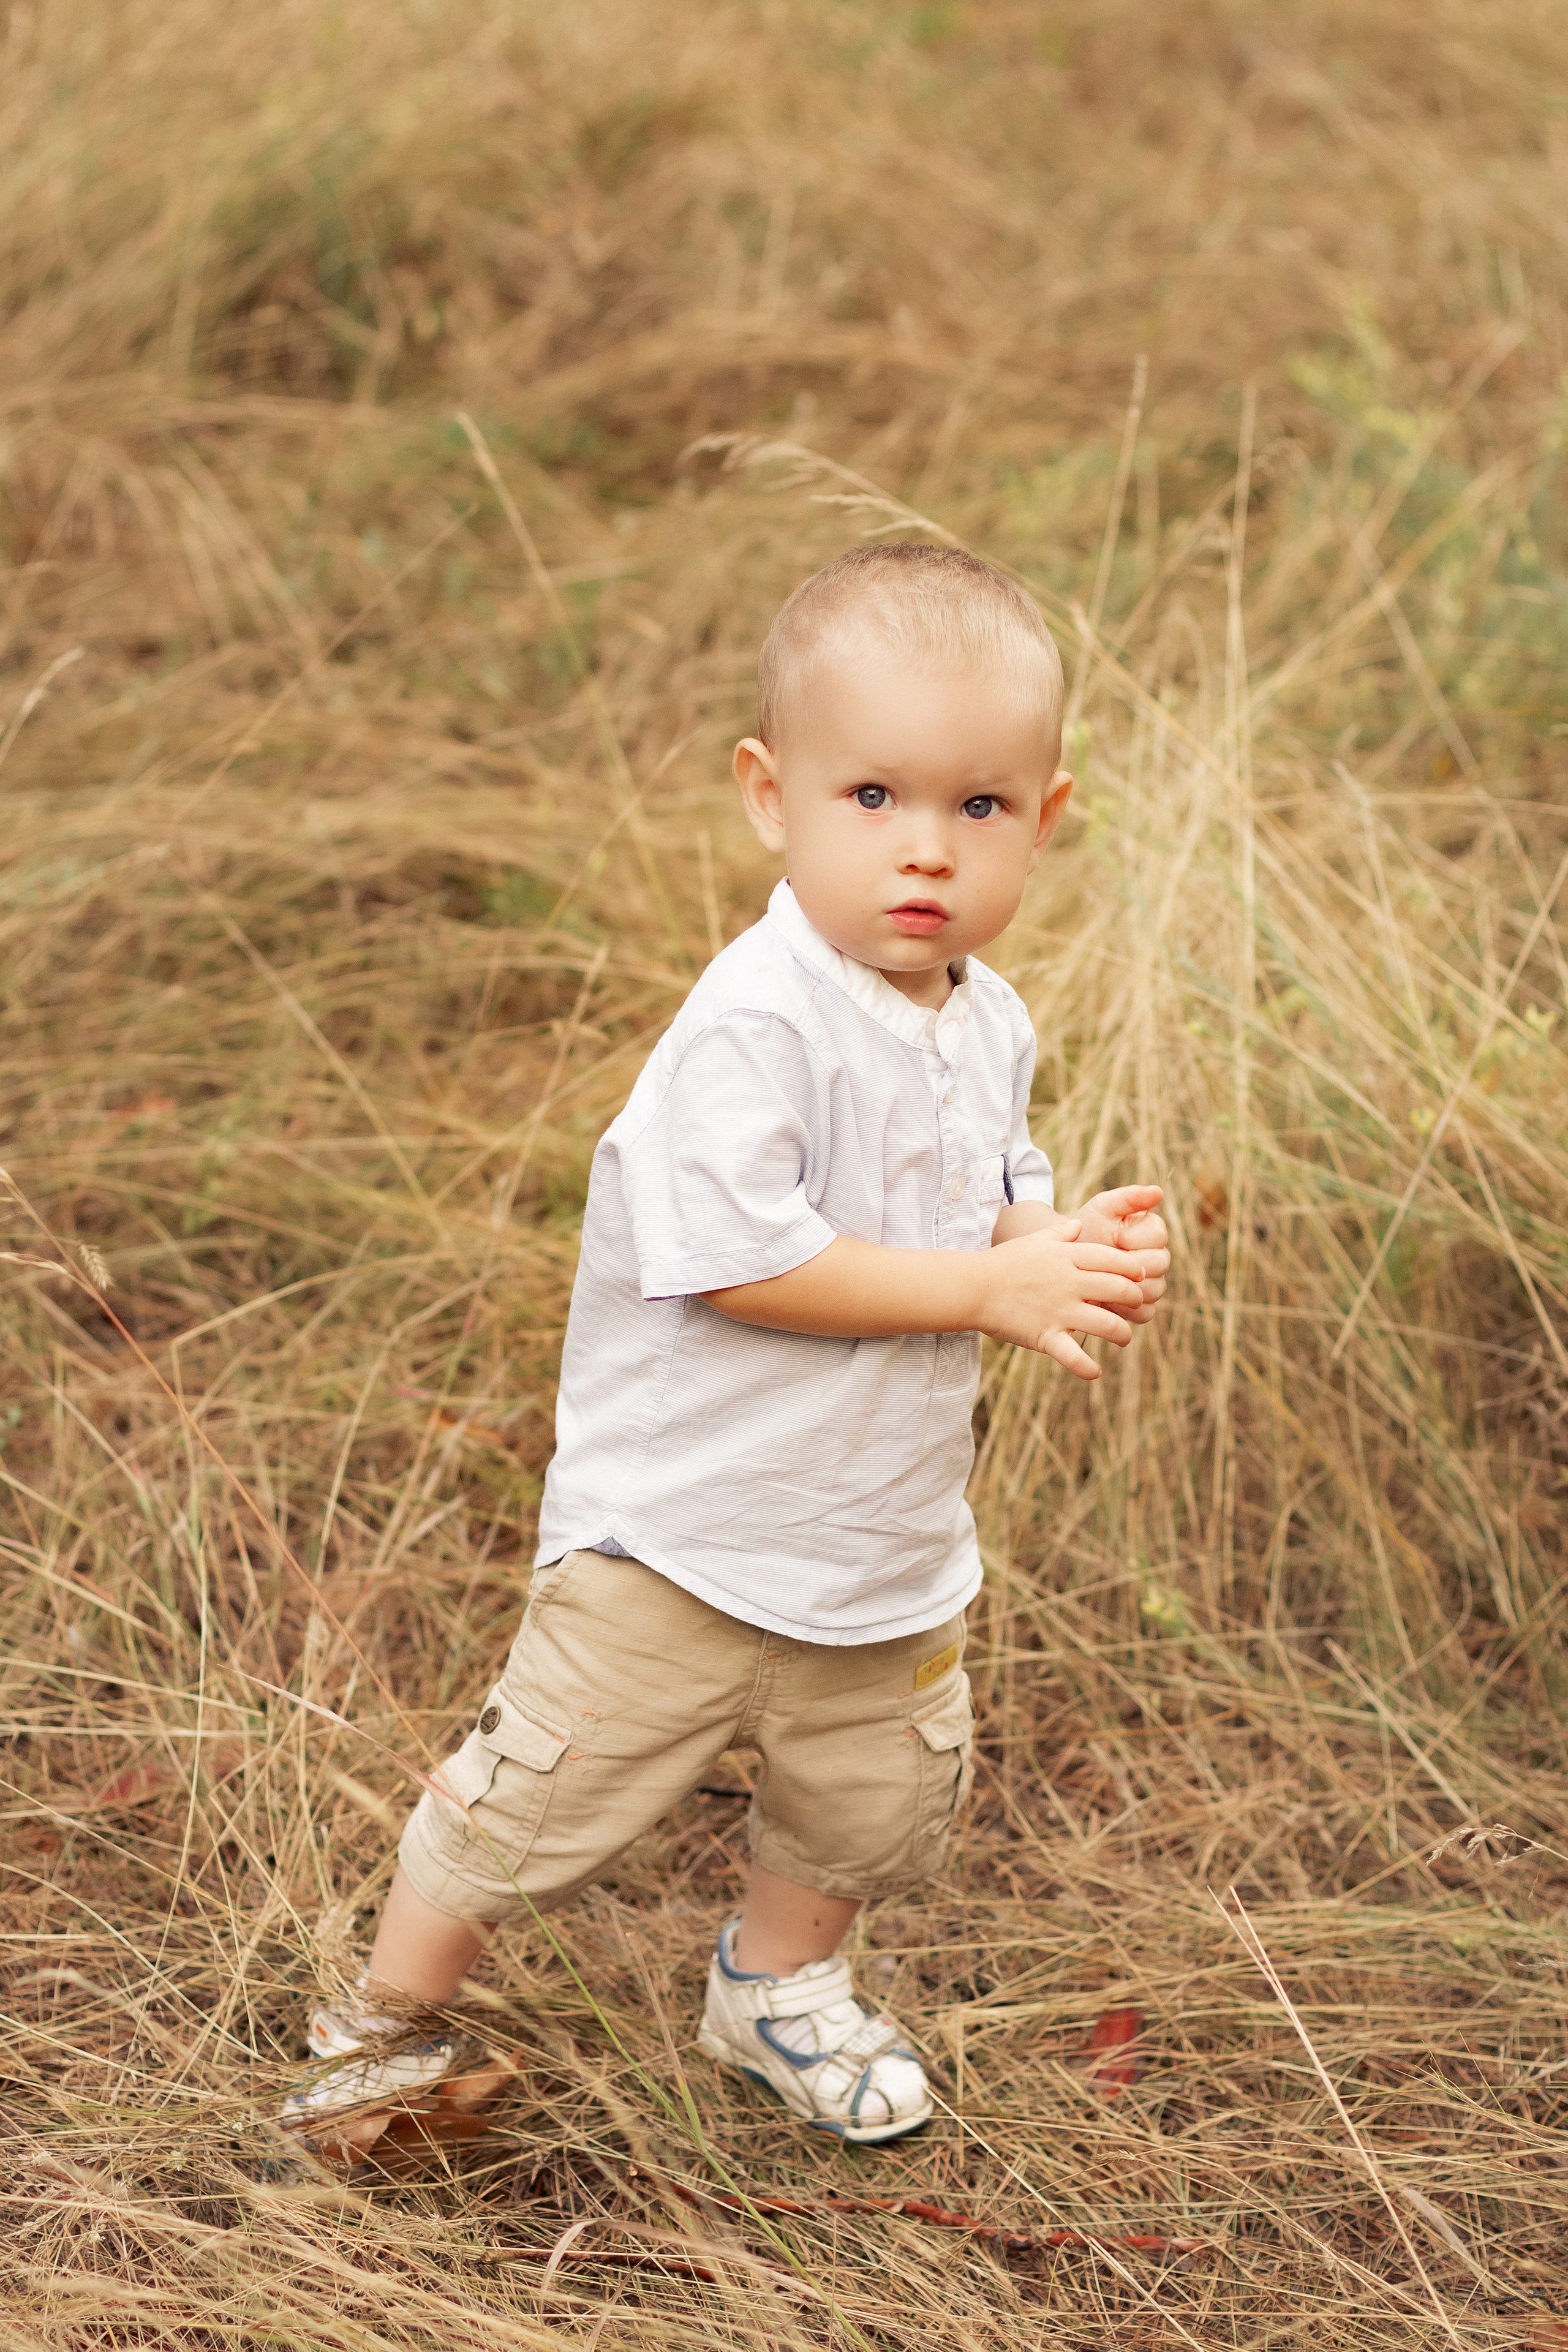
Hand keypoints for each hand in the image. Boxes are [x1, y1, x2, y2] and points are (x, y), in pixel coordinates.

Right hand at [976, 1221, 1151, 1379]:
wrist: (972, 1287)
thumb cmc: (1002, 1262)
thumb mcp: (1033, 1240)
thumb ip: (1060, 1232)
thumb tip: (1078, 1224)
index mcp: (1068, 1257)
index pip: (1115, 1260)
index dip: (1133, 1268)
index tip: (1138, 1276)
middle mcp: (1069, 1283)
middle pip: (1119, 1290)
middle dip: (1135, 1299)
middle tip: (1136, 1305)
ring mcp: (1059, 1311)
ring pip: (1108, 1325)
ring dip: (1123, 1333)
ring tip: (1123, 1337)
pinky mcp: (1045, 1336)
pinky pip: (1074, 1356)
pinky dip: (1088, 1368)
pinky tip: (1095, 1371)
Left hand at [1069, 1184, 1168, 1322]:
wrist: (1069, 1258)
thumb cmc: (1088, 1228)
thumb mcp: (1103, 1208)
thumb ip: (1129, 1197)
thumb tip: (1159, 1191)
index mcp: (1152, 1232)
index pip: (1159, 1236)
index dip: (1135, 1238)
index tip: (1114, 1236)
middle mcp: (1158, 1258)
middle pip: (1160, 1264)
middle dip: (1130, 1263)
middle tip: (1106, 1263)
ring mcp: (1152, 1284)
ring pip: (1154, 1290)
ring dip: (1127, 1287)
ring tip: (1103, 1280)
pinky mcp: (1142, 1307)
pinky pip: (1145, 1313)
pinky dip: (1126, 1309)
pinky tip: (1105, 1301)